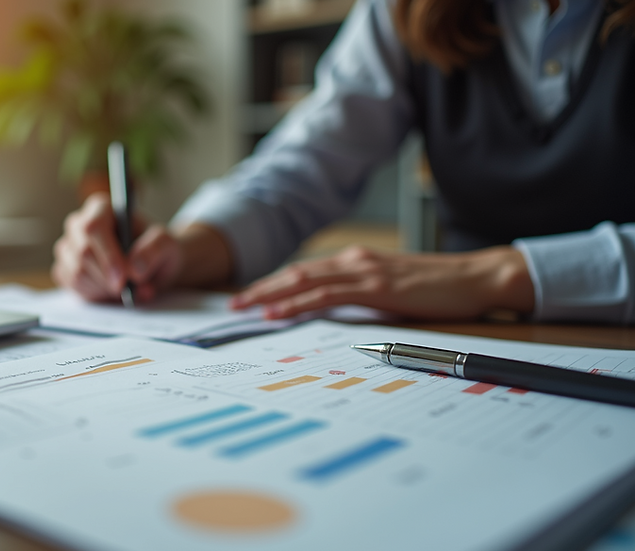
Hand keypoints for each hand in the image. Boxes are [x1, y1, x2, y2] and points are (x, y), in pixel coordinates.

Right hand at [51, 192, 182, 302]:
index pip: (93, 227)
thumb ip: (154, 250)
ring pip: (76, 273)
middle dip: (107, 277)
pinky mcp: (66, 269)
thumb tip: (134, 268)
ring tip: (127, 289)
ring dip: (104, 288)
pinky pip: (73, 286)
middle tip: (128, 290)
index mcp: (101, 208)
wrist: (151, 266)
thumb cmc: (156, 248)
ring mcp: (69, 247)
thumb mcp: (167, 244)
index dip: (107, 255)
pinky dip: (95, 295)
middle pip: (82, 252)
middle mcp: (79, 224)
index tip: (123, 277)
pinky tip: (111, 291)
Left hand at [229, 245, 534, 319]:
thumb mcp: (392, 291)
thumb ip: (363, 297)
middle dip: (260, 288)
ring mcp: (364, 271)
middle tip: (231, 304)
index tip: (249, 298)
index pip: (305, 273)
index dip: (273, 284)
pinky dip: (297, 304)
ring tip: (243, 308)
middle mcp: (354, 261)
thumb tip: (335, 313)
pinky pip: (326, 296)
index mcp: (357, 262)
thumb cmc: (439, 289)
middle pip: (295, 274)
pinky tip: (277, 313)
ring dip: (269, 295)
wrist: (478, 278)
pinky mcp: (376, 287)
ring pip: (303, 282)